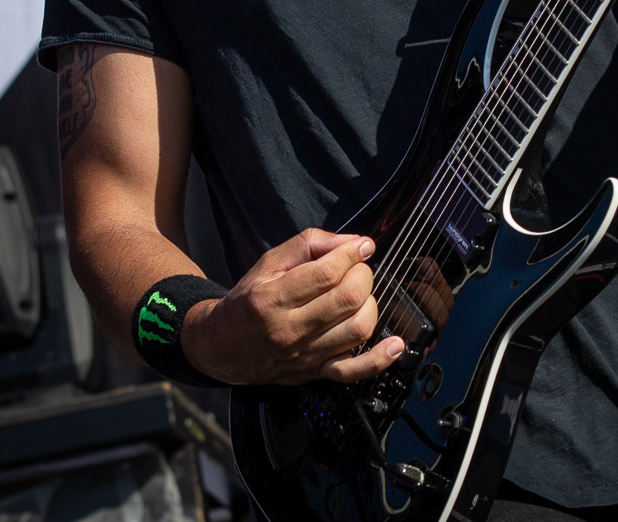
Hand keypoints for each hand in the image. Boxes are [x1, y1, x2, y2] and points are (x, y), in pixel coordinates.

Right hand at [181, 228, 403, 385]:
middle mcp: (289, 331)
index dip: (352, 253)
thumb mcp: (270, 262)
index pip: (327, 273)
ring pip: (357, 329)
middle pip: (348, 298)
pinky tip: (396, 344)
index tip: (361, 246)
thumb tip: (354, 242)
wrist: (222, 346)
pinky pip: (353, 372)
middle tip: (356, 268)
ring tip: (359, 293)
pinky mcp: (314, 374)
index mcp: (272, 299)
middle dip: (362, 274)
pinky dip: (379, 359)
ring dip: (370, 303)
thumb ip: (311, 244)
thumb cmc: (249, 299)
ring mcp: (304, 357)